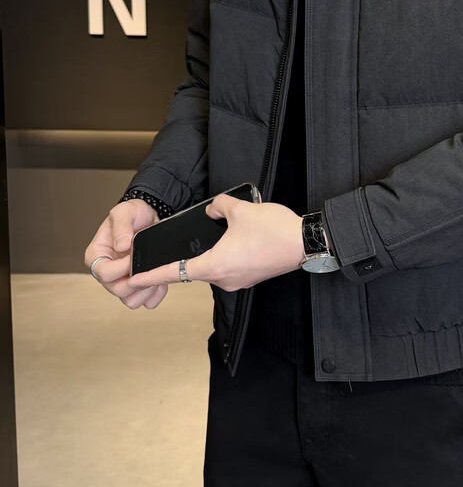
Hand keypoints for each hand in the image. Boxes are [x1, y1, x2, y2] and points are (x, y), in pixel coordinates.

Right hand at [84, 199, 168, 308]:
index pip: (104, 273)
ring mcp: (122, 281)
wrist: (149, 217)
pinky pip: (146, 301)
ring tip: (157, 274)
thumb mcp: (125, 212)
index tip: (135, 256)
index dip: (122, 269)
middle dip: (137, 282)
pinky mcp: (138, 286)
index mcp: (97, 256)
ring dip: (146, 291)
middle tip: (152, 268)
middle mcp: (107, 272)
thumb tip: (121, 246)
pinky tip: (163, 281)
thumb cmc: (133, 213)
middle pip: (117, 290)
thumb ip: (121, 227)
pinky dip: (155, 295)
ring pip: (130, 301)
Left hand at [129, 193, 305, 292]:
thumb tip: (214, 209)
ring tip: (226, 233)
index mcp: (214, 265)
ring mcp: (238, 280)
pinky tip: (238, 239)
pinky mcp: (250, 277)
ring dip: (212, 252)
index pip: (174, 273)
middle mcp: (224, 278)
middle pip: (195, 268)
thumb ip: (218, 206)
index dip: (150, 276)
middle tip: (189, 240)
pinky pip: (230, 266)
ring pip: (214, 266)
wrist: (305, 243)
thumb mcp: (240, 209)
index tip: (133, 280)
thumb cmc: (275, 231)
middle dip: (188, 254)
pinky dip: (227, 255)